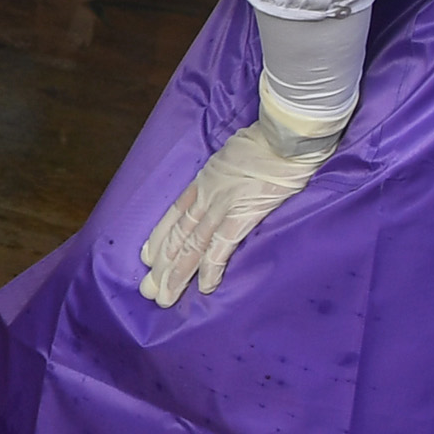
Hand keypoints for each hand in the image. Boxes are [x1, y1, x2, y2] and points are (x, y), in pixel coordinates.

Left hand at [139, 114, 334, 305]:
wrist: (286, 136)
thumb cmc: (268, 141)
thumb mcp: (234, 153)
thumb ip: (227, 170)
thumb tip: (228, 177)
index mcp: (204, 180)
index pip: (175, 214)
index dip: (160, 238)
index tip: (146, 257)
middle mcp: (207, 195)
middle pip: (178, 235)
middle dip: (162, 265)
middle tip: (147, 290)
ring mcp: (222, 205)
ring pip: (192, 245)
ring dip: (177, 274)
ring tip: (163, 297)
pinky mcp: (244, 214)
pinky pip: (222, 246)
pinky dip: (211, 268)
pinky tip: (203, 287)